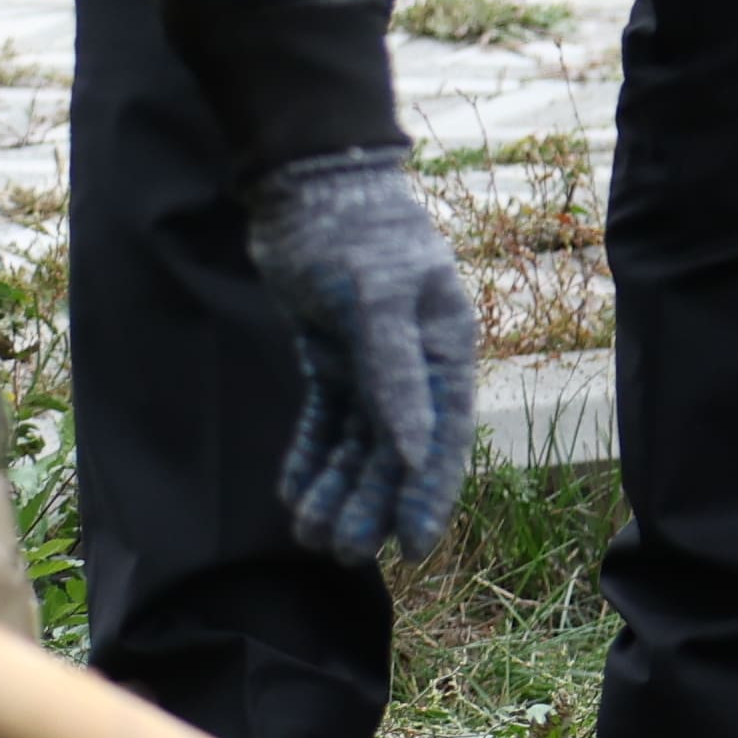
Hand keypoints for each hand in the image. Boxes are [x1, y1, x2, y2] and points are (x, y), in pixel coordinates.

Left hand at [244, 149, 476, 562]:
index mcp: (444, 343)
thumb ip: (394, 375)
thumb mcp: (376, 299)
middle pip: (398, 448)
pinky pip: (326, 419)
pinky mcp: (332, 355)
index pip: (443, 434)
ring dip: (338, 486)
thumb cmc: (352, 234)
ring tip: (310, 532)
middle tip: (342, 551)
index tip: (413, 547)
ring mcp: (372, 359)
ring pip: (359, 441)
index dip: (429, 492)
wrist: (305, 186)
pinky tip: (294, 491)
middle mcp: (415, 359)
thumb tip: (413, 452)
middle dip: (373, 501)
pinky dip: (312, 455)